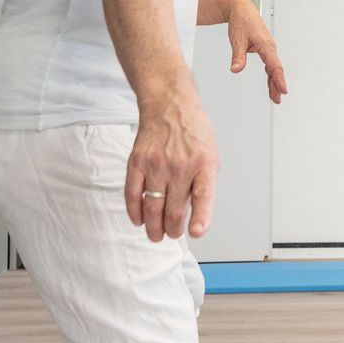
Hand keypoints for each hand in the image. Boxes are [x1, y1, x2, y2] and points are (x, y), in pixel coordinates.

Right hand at [126, 91, 219, 241]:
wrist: (169, 107)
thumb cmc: (193, 133)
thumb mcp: (210, 156)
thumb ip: (203, 183)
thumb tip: (195, 213)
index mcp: (204, 165)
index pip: (203, 197)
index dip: (201, 218)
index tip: (196, 232)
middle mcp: (180, 166)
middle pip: (174, 209)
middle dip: (173, 229)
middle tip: (172, 234)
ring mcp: (156, 165)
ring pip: (152, 207)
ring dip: (153, 227)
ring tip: (156, 235)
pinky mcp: (137, 162)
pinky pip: (132, 193)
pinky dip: (135, 211)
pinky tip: (139, 220)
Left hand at [227, 0, 286, 103]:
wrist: (241, 9)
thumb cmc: (241, 20)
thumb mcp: (237, 40)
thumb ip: (238, 56)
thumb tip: (236, 69)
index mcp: (266, 45)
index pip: (274, 65)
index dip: (279, 79)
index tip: (282, 90)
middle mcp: (269, 47)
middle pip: (276, 69)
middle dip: (277, 85)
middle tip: (277, 99)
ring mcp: (268, 48)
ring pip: (273, 68)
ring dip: (274, 81)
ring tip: (274, 95)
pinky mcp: (264, 48)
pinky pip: (269, 64)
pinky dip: (270, 74)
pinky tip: (270, 83)